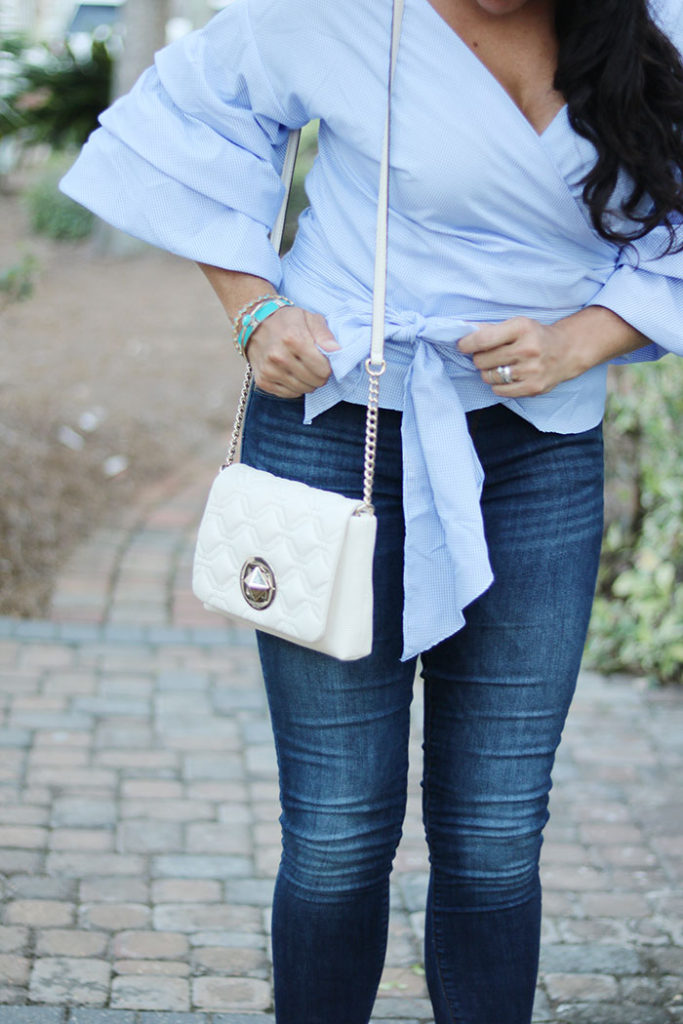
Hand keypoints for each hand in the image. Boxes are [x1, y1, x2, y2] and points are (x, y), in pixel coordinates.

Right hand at [246, 305, 339, 397]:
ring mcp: (269, 370)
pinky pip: (289, 394)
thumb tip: (336, 351)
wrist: (254, 324)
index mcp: (293, 339)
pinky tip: (292, 374)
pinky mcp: (262, 381)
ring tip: (304, 369)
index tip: (323, 360)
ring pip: (303, 390)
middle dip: (319, 375)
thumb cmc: (286, 321)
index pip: (322, 369)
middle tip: (315, 366)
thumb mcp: (309, 318)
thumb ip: (324, 335)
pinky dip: (295, 387)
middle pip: (315, 381)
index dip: (328, 366)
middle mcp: (279, 357)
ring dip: (308, 382)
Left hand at [458, 316, 585, 397]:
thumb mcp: (517, 325)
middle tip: (488, 356)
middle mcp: (528, 349)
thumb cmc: (535, 336)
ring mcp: (531, 370)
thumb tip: (463, 329)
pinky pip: (499, 391)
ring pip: (489, 377)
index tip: (463, 346)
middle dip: (479, 359)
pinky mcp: (533, 387)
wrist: (566, 351)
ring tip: (500, 366)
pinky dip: (498, 385)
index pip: (483, 339)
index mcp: (522, 328)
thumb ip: (490, 328)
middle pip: (482, 360)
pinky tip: (507, 377)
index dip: (467, 344)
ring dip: (489, 372)